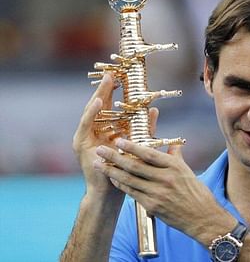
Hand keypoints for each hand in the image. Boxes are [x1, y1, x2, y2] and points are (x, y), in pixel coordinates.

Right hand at [73, 73, 158, 199]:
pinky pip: (86, 125)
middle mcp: (94, 132)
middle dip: (105, 89)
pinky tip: (99, 102)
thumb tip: (154, 110)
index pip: (110, 107)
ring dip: (98, 96)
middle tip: (112, 74)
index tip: (121, 77)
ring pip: (92, 111)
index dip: (115, 92)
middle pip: (100, 106)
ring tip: (106, 82)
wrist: (112, 191)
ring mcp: (86, 137)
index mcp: (107, 130)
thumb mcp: (137, 144)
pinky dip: (91, 113)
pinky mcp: (81, 144)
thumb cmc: (125, 170)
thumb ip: (144, 128)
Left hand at [93, 139, 233, 242]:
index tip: (118, 140)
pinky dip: (121, 185)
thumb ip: (176, 157)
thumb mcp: (187, 171)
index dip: (131, 146)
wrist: (202, 217)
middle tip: (101, 150)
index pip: (148, 153)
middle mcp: (165, 178)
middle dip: (114, 157)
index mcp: (174, 166)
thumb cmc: (196, 193)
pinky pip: (132, 193)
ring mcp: (158, 193)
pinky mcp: (153, 206)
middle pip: (134, 166)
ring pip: (129, 180)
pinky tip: (113, 180)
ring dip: (112, 172)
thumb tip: (172, 145)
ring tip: (99, 165)